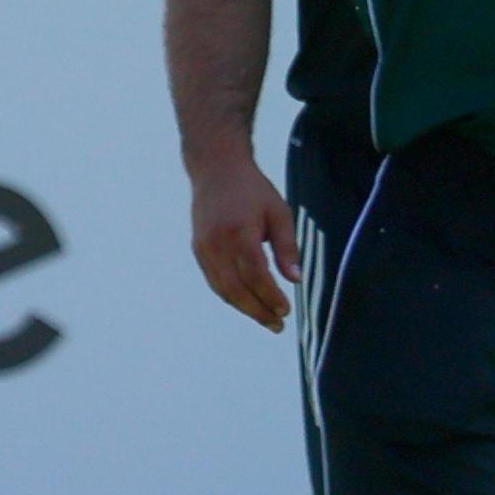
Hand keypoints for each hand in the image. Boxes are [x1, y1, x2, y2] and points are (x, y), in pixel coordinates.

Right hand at [187, 154, 300, 329]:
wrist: (216, 170)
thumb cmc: (252, 190)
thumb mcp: (279, 212)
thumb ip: (287, 247)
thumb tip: (295, 280)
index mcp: (240, 232)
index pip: (256, 275)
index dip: (270, 297)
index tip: (285, 310)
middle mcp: (217, 243)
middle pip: (236, 289)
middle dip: (257, 311)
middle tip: (277, 325)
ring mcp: (204, 248)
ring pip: (223, 289)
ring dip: (244, 308)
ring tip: (265, 319)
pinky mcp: (198, 250)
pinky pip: (214, 281)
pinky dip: (231, 296)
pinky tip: (247, 302)